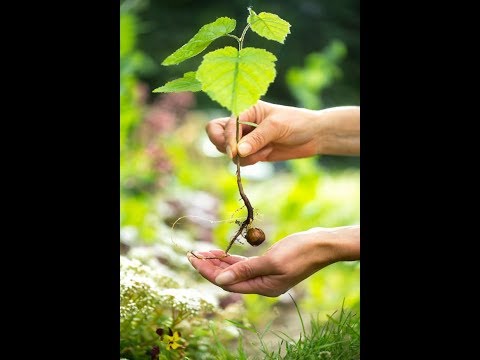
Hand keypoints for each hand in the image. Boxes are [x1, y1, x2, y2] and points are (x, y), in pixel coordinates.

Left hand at [187, 226, 359, 296]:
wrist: (321, 245)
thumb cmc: (299, 252)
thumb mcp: (272, 261)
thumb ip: (245, 271)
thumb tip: (220, 279)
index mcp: (262, 287)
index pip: (227, 283)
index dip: (208, 272)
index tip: (193, 259)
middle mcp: (261, 285)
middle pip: (228, 278)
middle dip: (210, 267)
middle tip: (192, 254)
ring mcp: (265, 276)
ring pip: (235, 271)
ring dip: (219, 263)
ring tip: (203, 252)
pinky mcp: (268, 266)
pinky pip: (245, 265)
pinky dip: (232, 260)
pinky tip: (222, 253)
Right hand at [205, 101, 359, 165]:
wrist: (314, 136)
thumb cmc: (297, 123)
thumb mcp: (276, 127)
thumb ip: (256, 138)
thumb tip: (237, 152)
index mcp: (245, 109)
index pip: (224, 125)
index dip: (227, 139)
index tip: (234, 152)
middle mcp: (242, 123)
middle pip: (216, 135)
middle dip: (224, 146)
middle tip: (237, 154)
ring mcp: (246, 139)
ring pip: (229, 151)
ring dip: (243, 156)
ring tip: (265, 150)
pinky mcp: (252, 152)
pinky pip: (241, 161)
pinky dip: (251, 161)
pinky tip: (267, 153)